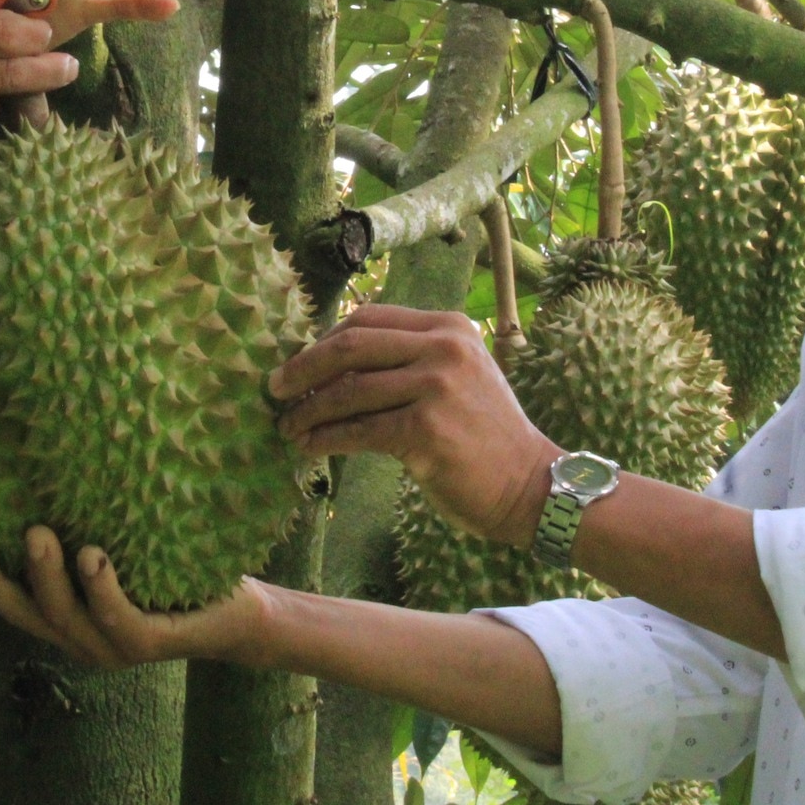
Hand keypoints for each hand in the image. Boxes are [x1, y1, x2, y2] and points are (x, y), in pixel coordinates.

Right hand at [0, 526, 268, 668]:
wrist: (239, 610)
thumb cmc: (172, 568)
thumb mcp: (123, 543)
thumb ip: (86, 521)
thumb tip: (50, 456)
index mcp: (65, 616)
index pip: (9, 598)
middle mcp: (80, 638)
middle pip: (25, 614)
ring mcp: (113, 647)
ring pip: (67, 617)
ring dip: (47, 577)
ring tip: (37, 533)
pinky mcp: (151, 644)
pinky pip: (119, 618)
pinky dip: (102, 588)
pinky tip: (94, 556)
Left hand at [269, 305, 560, 547]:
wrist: (530, 485)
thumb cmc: (483, 437)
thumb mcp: (454, 377)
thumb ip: (405, 361)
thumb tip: (326, 363)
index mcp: (448, 327)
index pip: (366, 319)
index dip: (322, 341)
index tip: (297, 365)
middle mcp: (444, 348)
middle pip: (350, 346)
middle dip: (303, 368)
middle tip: (275, 389)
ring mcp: (437, 386)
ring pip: (349, 391)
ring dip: (308, 411)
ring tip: (288, 427)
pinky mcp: (427, 430)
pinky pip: (359, 431)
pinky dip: (325, 439)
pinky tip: (309, 449)